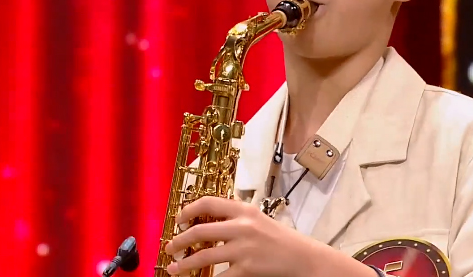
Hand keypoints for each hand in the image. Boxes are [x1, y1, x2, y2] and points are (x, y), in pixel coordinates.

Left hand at [163, 196, 320, 276]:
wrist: (303, 257)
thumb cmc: (279, 238)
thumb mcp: (257, 218)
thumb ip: (234, 217)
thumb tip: (205, 220)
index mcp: (243, 210)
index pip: (208, 203)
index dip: (188, 210)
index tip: (178, 220)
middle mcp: (241, 227)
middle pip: (200, 231)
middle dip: (179, 241)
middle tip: (170, 247)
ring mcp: (243, 248)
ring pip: (204, 256)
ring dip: (185, 264)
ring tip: (174, 268)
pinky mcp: (247, 269)